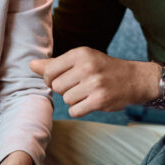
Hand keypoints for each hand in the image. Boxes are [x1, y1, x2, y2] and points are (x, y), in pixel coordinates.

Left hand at [30, 48, 158, 116]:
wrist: (134, 79)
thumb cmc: (102, 68)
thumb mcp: (81, 59)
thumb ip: (55, 63)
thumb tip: (31, 65)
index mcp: (80, 54)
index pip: (49, 70)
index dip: (50, 78)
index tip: (60, 79)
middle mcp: (87, 67)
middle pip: (57, 87)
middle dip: (64, 89)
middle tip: (79, 86)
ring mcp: (94, 84)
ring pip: (66, 100)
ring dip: (74, 100)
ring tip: (87, 92)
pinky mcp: (99, 101)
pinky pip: (75, 111)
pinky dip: (80, 109)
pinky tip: (90, 101)